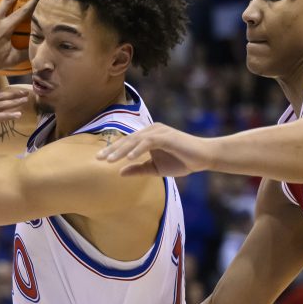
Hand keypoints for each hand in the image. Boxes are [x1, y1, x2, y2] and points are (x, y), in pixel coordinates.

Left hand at [96, 123, 217, 176]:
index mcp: (148, 136)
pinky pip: (149, 142)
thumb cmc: (181, 161)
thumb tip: (120, 172)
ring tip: (110, 160)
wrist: (204, 158)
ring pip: (136, 140)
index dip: (113, 150)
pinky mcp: (167, 136)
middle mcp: (152, 131)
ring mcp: (159, 132)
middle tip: (99, 159)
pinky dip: (138, 150)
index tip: (99, 159)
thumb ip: (138, 169)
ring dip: (122, 150)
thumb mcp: (155, 168)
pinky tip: (129, 158)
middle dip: (113, 149)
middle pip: (128, 140)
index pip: (127, 143)